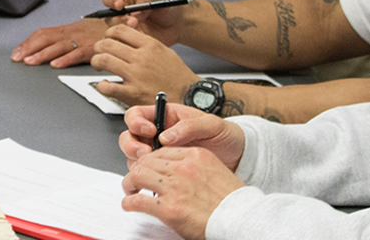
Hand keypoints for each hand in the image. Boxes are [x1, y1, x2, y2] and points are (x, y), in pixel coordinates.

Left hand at [11, 18, 105, 66]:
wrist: (126, 24)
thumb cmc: (106, 30)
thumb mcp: (85, 31)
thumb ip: (69, 38)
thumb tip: (50, 46)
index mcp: (70, 28)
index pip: (44, 32)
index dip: (29, 41)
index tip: (18, 50)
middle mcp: (74, 32)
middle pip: (46, 37)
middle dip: (29, 48)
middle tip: (17, 58)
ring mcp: (83, 40)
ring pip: (58, 46)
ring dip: (42, 54)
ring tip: (30, 62)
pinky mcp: (93, 48)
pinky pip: (77, 53)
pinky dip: (66, 59)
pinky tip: (56, 65)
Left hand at [92, 24, 199, 106]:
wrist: (188, 97)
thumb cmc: (177, 77)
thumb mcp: (165, 51)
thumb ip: (146, 44)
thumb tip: (127, 39)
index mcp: (150, 45)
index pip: (120, 30)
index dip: (108, 33)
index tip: (107, 38)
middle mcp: (141, 58)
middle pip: (107, 44)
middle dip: (99, 47)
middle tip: (99, 52)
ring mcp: (136, 76)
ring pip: (103, 60)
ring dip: (96, 62)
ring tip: (98, 65)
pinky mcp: (132, 94)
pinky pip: (107, 86)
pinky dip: (101, 85)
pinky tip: (105, 84)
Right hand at [101, 0, 185, 45]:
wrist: (179, 23)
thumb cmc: (168, 6)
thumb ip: (143, 0)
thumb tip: (132, 11)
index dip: (111, 1)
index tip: (119, 5)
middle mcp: (123, 12)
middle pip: (109, 16)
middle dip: (118, 19)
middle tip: (132, 21)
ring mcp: (127, 26)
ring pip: (113, 30)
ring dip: (123, 29)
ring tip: (137, 26)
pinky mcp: (132, 39)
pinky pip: (123, 41)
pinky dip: (128, 39)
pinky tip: (140, 36)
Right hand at [120, 103, 244, 168]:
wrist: (238, 158)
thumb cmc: (226, 137)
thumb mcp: (212, 125)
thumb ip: (190, 126)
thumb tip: (166, 135)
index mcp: (167, 117)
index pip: (138, 114)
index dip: (137, 122)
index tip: (150, 130)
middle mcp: (159, 134)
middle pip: (130, 136)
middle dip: (131, 144)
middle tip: (145, 153)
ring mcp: (160, 153)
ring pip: (134, 156)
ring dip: (137, 162)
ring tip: (153, 167)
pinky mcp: (165, 171)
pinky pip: (147, 173)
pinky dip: (147, 177)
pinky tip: (159, 178)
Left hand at [120, 147, 244, 239]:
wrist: (241, 219)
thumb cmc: (232, 201)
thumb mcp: (217, 172)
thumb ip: (198, 169)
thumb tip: (183, 175)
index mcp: (196, 155)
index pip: (163, 150)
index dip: (151, 159)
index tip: (148, 167)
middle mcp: (183, 167)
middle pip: (147, 160)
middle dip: (137, 170)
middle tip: (134, 179)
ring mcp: (175, 186)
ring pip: (138, 175)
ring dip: (129, 183)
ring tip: (129, 189)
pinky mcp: (168, 208)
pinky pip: (138, 200)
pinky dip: (129, 202)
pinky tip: (129, 204)